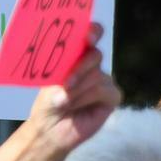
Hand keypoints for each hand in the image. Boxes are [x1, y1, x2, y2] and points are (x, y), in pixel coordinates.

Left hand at [23, 27, 119, 158]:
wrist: (50, 129)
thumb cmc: (48, 103)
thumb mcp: (50, 85)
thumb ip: (60, 75)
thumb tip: (67, 81)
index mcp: (77, 55)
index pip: (90, 35)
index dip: (92, 31)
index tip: (88, 35)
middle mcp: (92, 64)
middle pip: (95, 54)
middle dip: (80, 66)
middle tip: (66, 81)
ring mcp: (104, 79)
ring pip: (96, 75)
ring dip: (77, 89)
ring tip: (63, 101)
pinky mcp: (112, 96)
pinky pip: (103, 90)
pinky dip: (86, 98)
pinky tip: (75, 106)